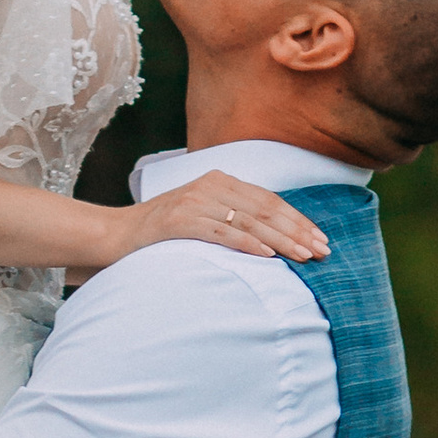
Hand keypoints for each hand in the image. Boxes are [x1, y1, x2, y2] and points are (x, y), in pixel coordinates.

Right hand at [93, 171, 329, 269]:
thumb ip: (233, 218)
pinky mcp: (182, 220)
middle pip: (266, 209)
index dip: (298, 219)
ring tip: (304, 256)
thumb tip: (274, 239)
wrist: (115, 234)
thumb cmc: (162, 232)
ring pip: (250, 221)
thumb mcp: (202, 216)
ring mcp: (196, 201)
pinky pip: (223, 232)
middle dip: (298, 231)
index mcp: (220, 180)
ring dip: (281, 241)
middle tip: (323, 251)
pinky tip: (268, 257)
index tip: (321, 239)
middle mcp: (211, 185)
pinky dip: (248, 245)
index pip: (270, 200)